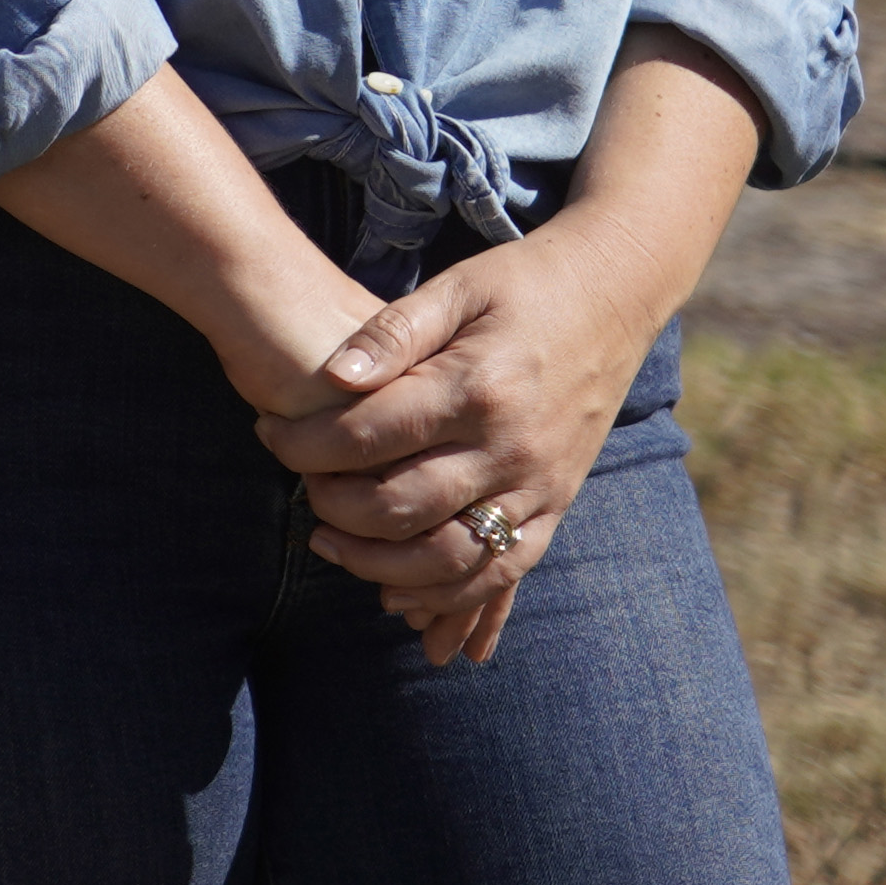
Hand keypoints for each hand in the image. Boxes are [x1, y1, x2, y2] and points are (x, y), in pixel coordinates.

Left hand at [253, 213, 688, 666]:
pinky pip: (503, 572)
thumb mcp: (455, 288)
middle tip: (300, 489)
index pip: (368, 437)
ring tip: (327, 543)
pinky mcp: (557, 507)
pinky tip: (396, 597)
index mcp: (478, 388)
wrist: (616, 297)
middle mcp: (513, 447)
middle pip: (401, 507)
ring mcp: (540, 485)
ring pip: (450, 558)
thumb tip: (332, 375)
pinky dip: (448, 597)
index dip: (303, 444)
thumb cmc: (521, 287)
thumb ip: (390, 332)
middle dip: (332, 507)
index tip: (269, 434)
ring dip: (377, 566)